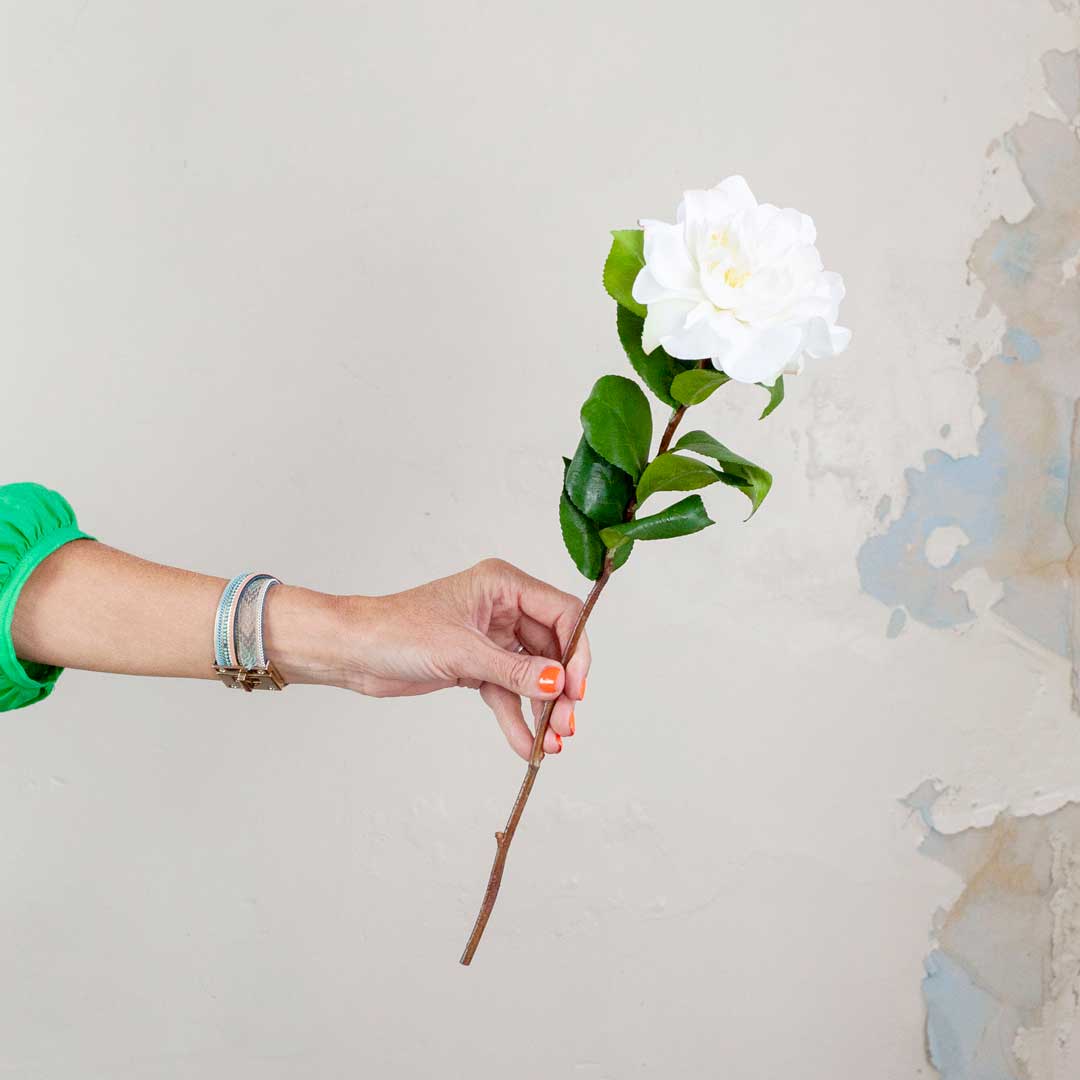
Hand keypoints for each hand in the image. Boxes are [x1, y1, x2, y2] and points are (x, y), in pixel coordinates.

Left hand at [335, 559, 589, 759]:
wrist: (354, 651)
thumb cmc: (397, 631)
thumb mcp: (461, 652)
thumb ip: (514, 670)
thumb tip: (557, 683)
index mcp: (503, 585)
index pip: (562, 613)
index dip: (576, 651)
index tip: (576, 689)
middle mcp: (503, 607)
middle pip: (552, 649)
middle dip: (560, 690)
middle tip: (566, 725)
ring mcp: (491, 637)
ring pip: (532, 675)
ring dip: (542, 710)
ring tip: (552, 745)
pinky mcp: (476, 664)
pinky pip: (507, 692)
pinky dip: (516, 718)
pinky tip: (527, 746)